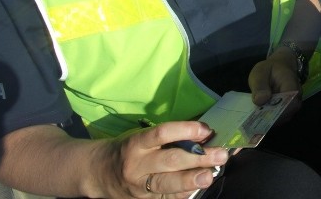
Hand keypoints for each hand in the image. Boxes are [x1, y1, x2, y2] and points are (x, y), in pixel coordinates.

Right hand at [107, 121, 228, 198]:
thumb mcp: (142, 138)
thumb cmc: (129, 149)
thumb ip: (169, 137)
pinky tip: (198, 186)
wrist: (99, 173)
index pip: (162, 133)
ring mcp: (140, 186)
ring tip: (209, 175)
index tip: (205, 129)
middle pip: (171, 160)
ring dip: (192, 179)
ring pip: (168, 183)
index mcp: (137, 143)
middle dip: (199, 157)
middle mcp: (137, 164)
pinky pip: (168, 198)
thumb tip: (204, 134)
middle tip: (220, 155)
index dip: (185, 130)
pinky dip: (185, 192)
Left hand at [247, 49, 301, 118]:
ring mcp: (292, 106)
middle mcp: (295, 98)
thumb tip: (260, 100)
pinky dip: (269, 120)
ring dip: (269, 121)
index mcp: (291, 84)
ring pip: (283, 118)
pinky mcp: (286, 111)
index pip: (291, 101)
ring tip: (254, 121)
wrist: (278, 68)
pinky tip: (257, 120)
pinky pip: (279, 119)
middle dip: (271, 118)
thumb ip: (260, 85)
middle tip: (254, 120)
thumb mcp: (260, 72)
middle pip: (287, 113)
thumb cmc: (269, 69)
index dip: (279, 110)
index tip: (263, 114)